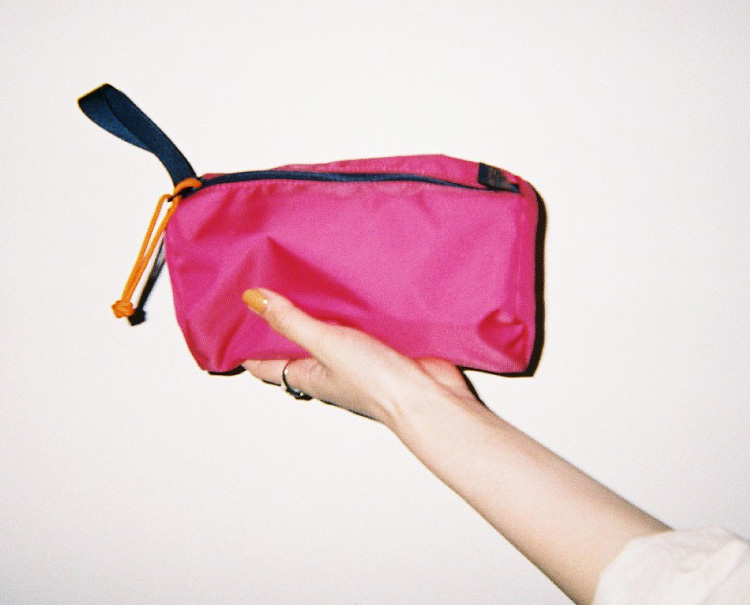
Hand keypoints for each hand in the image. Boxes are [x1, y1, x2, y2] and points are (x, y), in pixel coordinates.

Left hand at [241, 288, 481, 426]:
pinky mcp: (381, 347)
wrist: (428, 396)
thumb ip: (291, 322)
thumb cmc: (377, 383)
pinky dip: (350, 310)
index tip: (232, 323)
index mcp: (309, 375)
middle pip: (295, 347)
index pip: (267, 363)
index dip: (247, 346)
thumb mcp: (326, 345)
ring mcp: (356, 359)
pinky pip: (359, 326)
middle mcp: (330, 370)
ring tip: (302, 282)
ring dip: (316, 313)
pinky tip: (350, 290)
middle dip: (280, 324)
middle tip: (266, 292)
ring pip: (328, 333)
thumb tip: (252, 300)